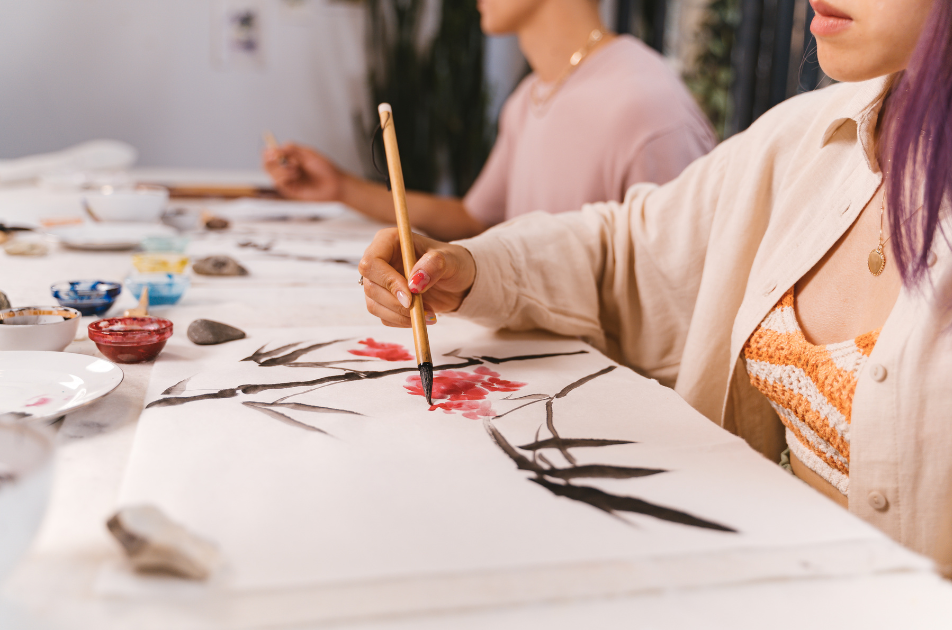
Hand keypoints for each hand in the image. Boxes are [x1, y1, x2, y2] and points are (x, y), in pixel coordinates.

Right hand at [262, 143, 345, 201]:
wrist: (335, 185)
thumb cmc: (326, 170)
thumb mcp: (309, 154)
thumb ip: (293, 149)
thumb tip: (277, 147)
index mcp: (291, 158)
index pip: (272, 153)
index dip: (269, 151)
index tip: (272, 150)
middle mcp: (287, 168)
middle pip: (267, 163)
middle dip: (269, 159)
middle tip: (276, 156)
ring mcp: (288, 179)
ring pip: (271, 172)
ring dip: (280, 168)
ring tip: (295, 169)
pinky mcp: (290, 190)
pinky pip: (278, 182)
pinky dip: (284, 176)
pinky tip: (295, 174)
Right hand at [358, 228, 476, 327]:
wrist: (459, 283)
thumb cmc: (454, 263)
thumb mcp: (452, 260)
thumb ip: (435, 265)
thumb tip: (414, 282)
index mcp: (389, 241)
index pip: (371, 262)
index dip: (387, 281)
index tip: (410, 295)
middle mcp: (380, 260)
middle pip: (370, 286)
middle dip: (396, 303)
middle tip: (422, 309)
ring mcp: (380, 282)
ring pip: (374, 305)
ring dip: (401, 315)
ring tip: (428, 314)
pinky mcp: (385, 301)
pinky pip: (384, 317)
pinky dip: (403, 321)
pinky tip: (423, 316)